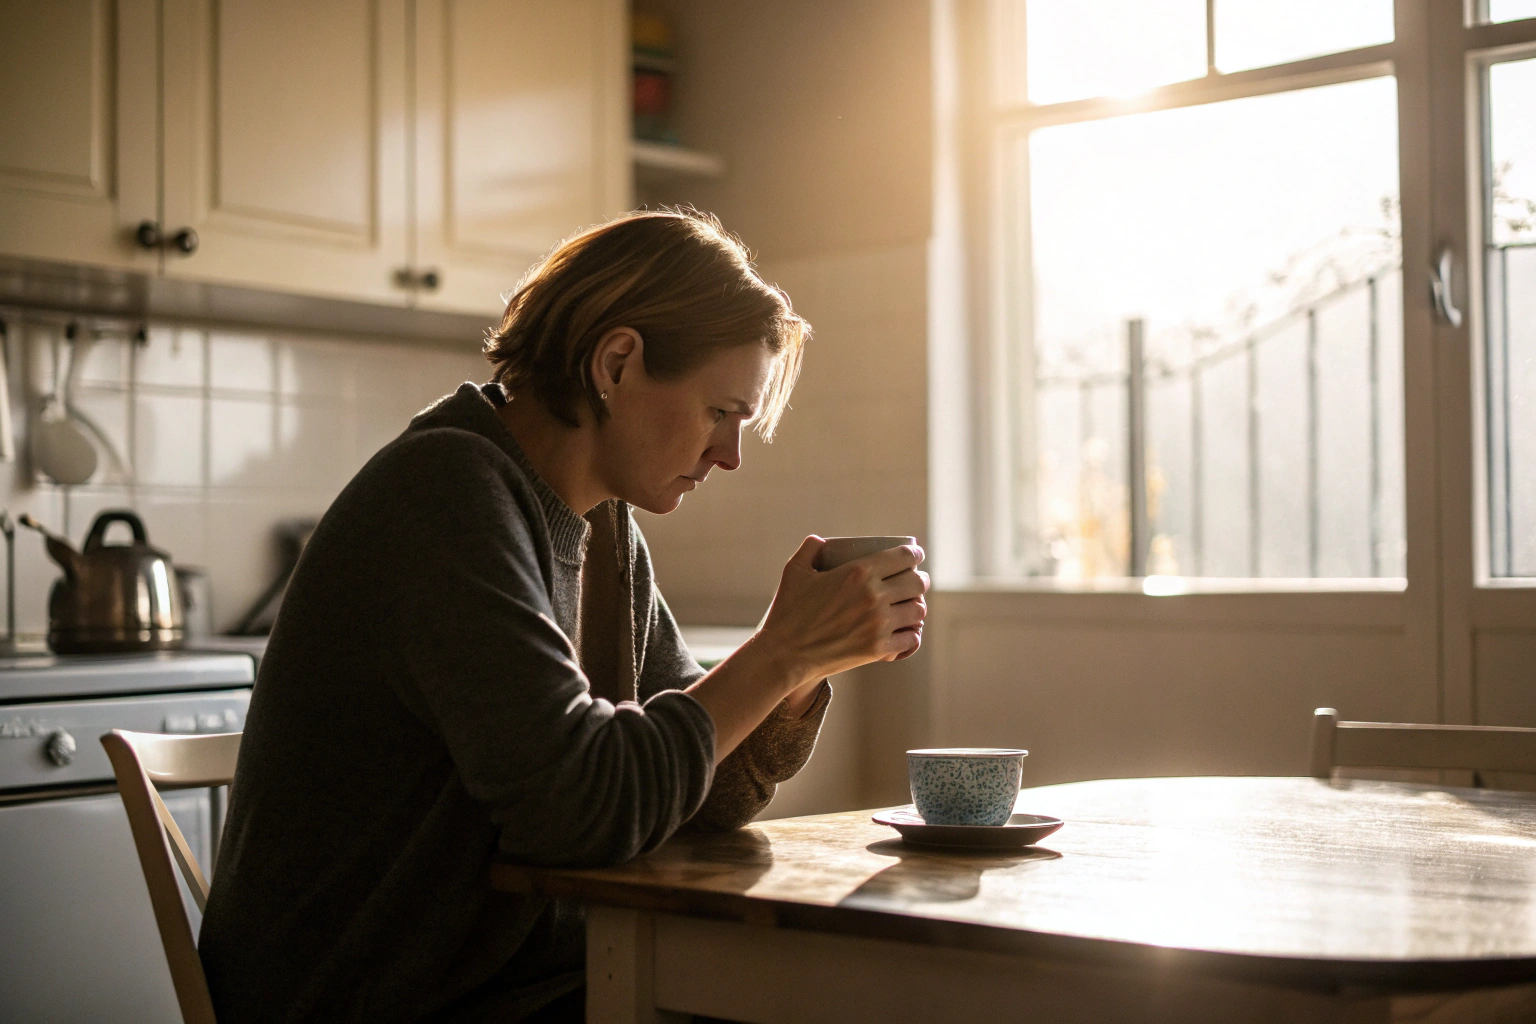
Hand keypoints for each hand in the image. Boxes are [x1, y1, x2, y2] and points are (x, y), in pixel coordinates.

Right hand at [757, 536, 929, 685]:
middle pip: (917, 583)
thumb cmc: (787, 611)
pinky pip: (911, 639)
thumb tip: (822, 542)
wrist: (784, 654)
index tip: (915, 556)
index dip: (915, 555)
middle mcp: (874, 596)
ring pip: (918, 610)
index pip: (903, 557)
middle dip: (919, 579)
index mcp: (858, 572)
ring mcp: (879, 624)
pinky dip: (912, 634)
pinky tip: (907, 631)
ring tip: (911, 606)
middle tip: (914, 581)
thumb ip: (810, 549)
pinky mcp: (879, 649)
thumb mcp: (794, 571)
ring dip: (916, 606)